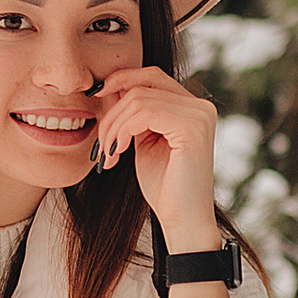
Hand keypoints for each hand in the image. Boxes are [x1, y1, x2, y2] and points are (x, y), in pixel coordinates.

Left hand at [91, 65, 219, 243]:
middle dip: (112, 112)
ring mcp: (199, 115)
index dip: (122, 79)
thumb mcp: (145, 141)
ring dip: (114, 127)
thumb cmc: (164, 187)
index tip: (96, 95)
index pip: (152, 76)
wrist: (182, 221)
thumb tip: (112, 87)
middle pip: (142, 86)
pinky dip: (123, 131)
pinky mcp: (192, 128)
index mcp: (192, 107)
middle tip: (101, 144)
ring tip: (108, 154)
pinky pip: (144, 114)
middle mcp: (201, 107)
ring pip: (138, 100)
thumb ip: (136, 115)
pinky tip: (118, 153)